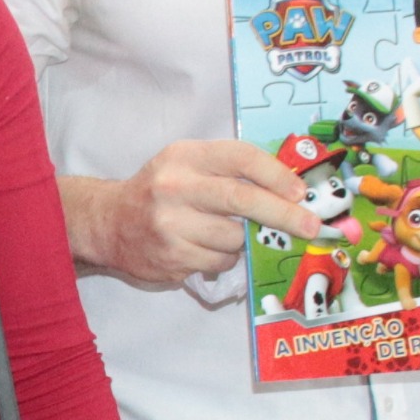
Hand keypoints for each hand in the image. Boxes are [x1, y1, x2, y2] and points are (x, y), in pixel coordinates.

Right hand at [88, 138, 319, 288]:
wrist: (108, 222)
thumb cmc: (160, 190)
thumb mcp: (187, 164)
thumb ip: (229, 170)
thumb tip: (290, 189)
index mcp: (185, 157)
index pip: (240, 158)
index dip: (276, 174)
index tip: (301, 192)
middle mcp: (175, 188)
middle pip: (242, 200)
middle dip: (283, 214)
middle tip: (311, 226)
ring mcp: (170, 226)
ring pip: (234, 238)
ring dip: (243, 241)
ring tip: (226, 233)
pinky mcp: (170, 258)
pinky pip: (219, 262)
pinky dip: (223, 257)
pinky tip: (204, 247)